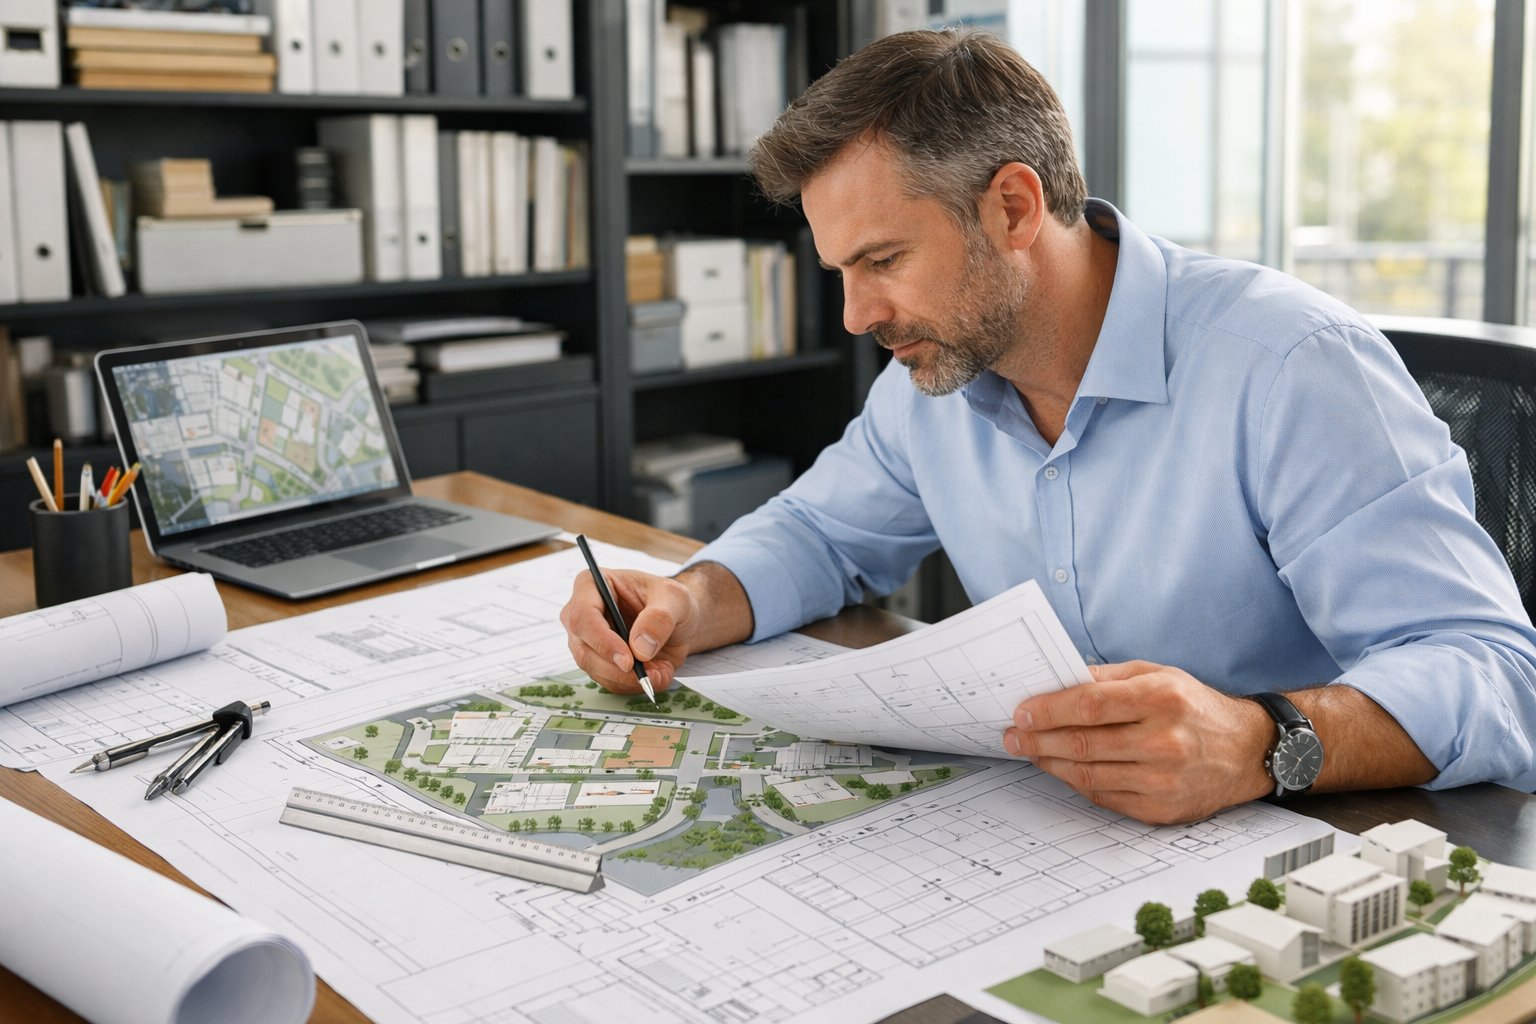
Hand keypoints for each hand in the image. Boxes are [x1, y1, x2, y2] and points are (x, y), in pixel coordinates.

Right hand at [559, 569, 701, 693]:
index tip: (628, 661)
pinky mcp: (596, 661)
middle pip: (583, 648)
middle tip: (649, 675)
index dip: (603, 642)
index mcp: (592, 585)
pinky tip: (654, 673)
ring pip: (593, 669)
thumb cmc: (669, 600)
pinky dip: (631, 684)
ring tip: (660, 671)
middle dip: (616, 669)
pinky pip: (606, 680)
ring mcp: (586, 640)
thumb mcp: (675, 599)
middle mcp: (581, 613)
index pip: (583, 616)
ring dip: (628, 679)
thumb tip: (640, 647)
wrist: (676, 620)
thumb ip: (659, 618)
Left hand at [1001, 660, 1274, 823]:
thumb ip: (1106, 677)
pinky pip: (1104, 797)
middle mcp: (1164, 741)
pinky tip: (1061, 770)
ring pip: (1088, 775)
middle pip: (1082, 744)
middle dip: (1038, 740)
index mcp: (1162, 699)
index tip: (1021, 713)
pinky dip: (1077, 783)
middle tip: (1013, 737)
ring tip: (1030, 753)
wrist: (1248, 749)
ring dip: (1050, 764)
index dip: (1048, 711)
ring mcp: (1164, 780)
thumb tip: (1056, 682)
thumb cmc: (1196, 706)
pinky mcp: (1162, 809)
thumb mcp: (1157, 674)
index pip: (1089, 705)